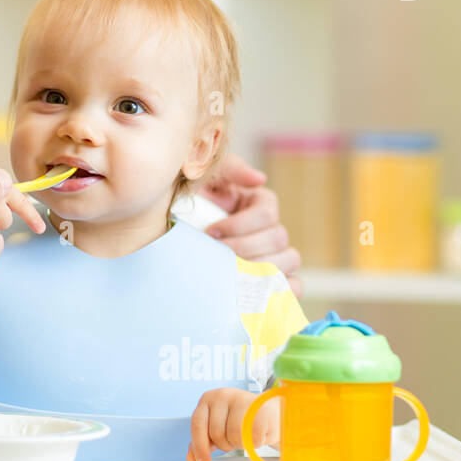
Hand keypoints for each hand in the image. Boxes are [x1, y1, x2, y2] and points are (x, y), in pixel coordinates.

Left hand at [186, 387, 279, 460]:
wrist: (271, 412)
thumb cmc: (241, 422)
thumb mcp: (219, 430)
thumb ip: (203, 443)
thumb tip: (192, 460)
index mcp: (208, 399)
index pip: (198, 424)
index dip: (199, 446)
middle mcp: (222, 395)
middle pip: (216, 433)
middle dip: (226, 444)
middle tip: (234, 440)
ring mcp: (241, 399)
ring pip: (234, 435)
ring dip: (241, 444)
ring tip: (246, 436)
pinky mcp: (260, 407)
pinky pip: (253, 436)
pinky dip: (256, 442)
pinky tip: (259, 435)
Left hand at [198, 153, 303, 299]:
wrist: (166, 235)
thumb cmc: (188, 205)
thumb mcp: (204, 178)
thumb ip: (229, 169)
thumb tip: (259, 179)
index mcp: (259, 203)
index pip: (266, 213)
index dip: (239, 225)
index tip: (211, 232)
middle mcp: (271, 229)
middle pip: (278, 238)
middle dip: (243, 247)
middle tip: (216, 254)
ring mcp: (276, 255)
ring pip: (289, 261)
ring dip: (260, 268)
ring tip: (230, 273)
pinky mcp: (274, 280)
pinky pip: (294, 286)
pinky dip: (283, 290)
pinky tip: (257, 292)